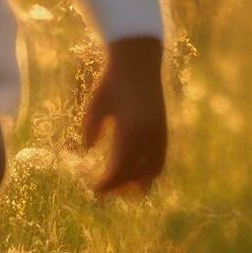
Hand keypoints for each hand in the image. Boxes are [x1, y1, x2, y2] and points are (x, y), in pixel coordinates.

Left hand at [79, 36, 167, 197]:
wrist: (139, 63)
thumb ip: (90, 130)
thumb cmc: (111, 82)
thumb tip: (87, 151)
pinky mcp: (164, 132)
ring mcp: (160, 135)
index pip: (118, 171)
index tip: (92, 188)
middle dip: (117, 187)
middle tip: (102, 189)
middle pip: (134, 177)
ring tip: (120, 185)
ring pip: (152, 173)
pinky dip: (148, 172)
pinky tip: (134, 172)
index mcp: (130, 132)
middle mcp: (148, 138)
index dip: (104, 184)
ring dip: (136, 183)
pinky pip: (160, 162)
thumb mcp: (95, 106)